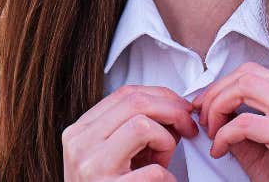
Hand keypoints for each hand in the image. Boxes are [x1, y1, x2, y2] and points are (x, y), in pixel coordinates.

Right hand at [62, 84, 199, 180]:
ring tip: (163, 161)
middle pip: (136, 103)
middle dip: (172, 110)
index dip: (160, 96)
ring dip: (167, 141)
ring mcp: (92, 167)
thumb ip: (131, 129)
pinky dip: (168, 177)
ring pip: (143, 126)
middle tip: (188, 127)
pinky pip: (154, 172)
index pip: (124, 94)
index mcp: (79, 132)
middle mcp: (80, 144)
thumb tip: (173, 110)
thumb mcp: (111, 155)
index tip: (179, 108)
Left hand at [193, 62, 268, 181]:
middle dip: (216, 93)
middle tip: (203, 115)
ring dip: (218, 107)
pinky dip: (225, 134)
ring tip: (212, 131)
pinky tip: (220, 148)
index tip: (208, 102)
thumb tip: (215, 110)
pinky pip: (246, 123)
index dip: (225, 85)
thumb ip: (243, 126)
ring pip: (246, 88)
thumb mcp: (266, 149)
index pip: (257, 73)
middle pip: (249, 75)